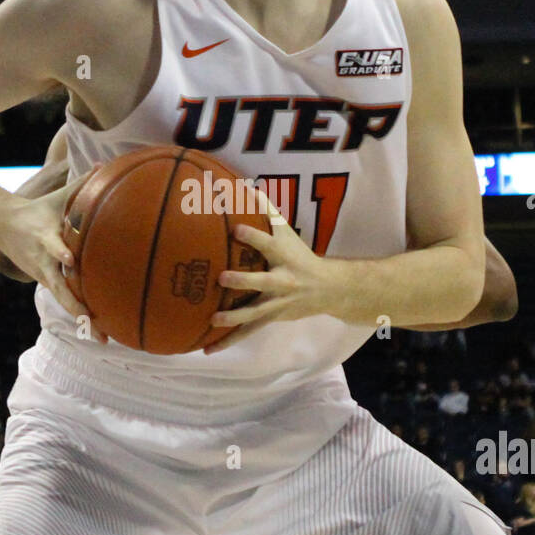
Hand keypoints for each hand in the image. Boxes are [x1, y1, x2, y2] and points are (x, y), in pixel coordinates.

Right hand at [0, 183, 107, 341]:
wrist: (3, 225)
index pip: (53, 246)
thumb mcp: (56, 196)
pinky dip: (80, 315)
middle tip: (91, 319)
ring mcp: (44, 275)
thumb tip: (104, 165)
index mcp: (45, 237)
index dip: (60, 252)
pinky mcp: (46, 282)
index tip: (69, 260)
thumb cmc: (38, 209)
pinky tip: (99, 331)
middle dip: (75, 304)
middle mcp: (43, 261)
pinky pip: (66, 300)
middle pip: (58, 287)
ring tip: (102, 338)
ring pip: (63, 300)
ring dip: (81, 318)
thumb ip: (82, 183)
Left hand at [203, 196, 332, 353]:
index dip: (253, 235)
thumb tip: (244, 185)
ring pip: (254, 313)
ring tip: (212, 319)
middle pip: (262, 282)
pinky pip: (247, 332)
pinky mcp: (271, 319)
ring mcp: (276, 303)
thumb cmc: (299, 255)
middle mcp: (281, 281)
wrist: (327, 289)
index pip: (268, 243)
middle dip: (244, 280)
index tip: (235, 228)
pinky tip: (207, 350)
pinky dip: (227, 341)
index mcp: (283, 256)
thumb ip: (266, 211)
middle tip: (222, 277)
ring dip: (234, 317)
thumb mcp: (287, 232)